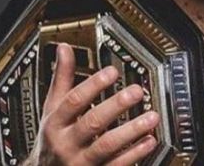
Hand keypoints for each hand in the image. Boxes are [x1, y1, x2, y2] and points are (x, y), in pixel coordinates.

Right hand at [26, 43, 159, 165]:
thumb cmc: (53, 138)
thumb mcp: (52, 108)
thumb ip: (62, 78)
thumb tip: (64, 48)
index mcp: (56, 122)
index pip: (74, 101)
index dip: (93, 85)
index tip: (112, 72)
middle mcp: (67, 142)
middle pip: (92, 122)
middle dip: (116, 106)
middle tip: (137, 92)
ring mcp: (81, 161)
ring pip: (107, 146)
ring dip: (131, 131)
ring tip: (151, 117)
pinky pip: (117, 164)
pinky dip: (135, 153)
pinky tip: (150, 140)